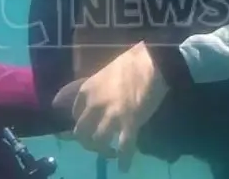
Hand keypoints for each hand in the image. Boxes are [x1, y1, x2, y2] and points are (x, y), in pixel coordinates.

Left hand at [70, 42, 166, 171]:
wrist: (152, 61)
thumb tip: (105, 94)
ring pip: (98, 142)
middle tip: (97, 145)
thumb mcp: (108, 71)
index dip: (82, 122)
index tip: (90, 126)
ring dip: (103, 151)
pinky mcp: (129, 123)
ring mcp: (111, 116)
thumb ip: (101, 86)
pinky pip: (123, 147)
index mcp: (87, 90)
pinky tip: (124, 167)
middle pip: (81, 132)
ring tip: (111, 154)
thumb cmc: (133, 61)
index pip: (75, 113)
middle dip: (87, 142)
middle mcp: (94, 105)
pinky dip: (123, 160)